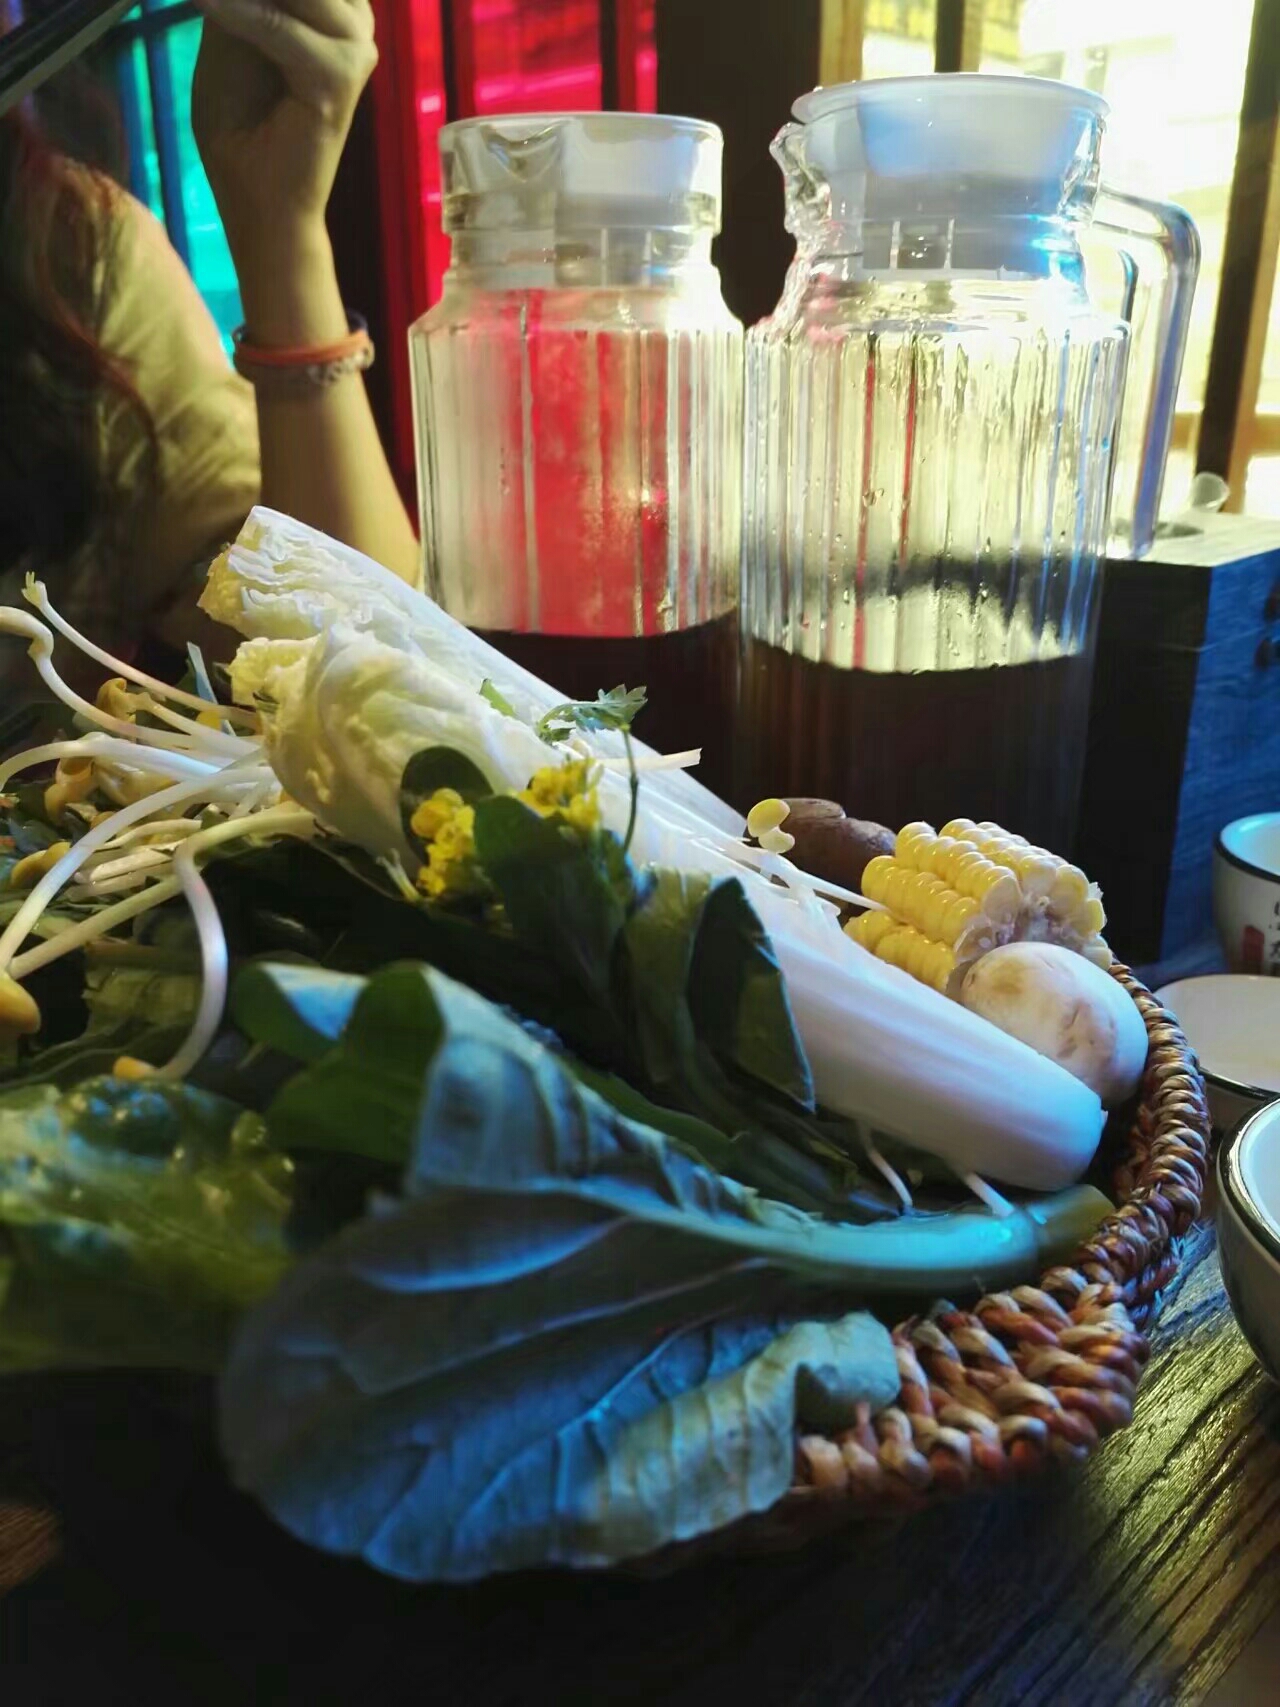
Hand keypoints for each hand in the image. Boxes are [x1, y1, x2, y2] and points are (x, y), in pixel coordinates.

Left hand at [192, 0, 376, 259]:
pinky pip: (276, 26)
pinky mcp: (340, 76)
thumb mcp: (228, 38)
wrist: (262, 206)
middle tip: (208, 1)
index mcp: (337, 9)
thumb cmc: (243, 130)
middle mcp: (355, 20)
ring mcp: (354, 47)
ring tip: (207, 1)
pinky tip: (202, 5)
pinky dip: (236, 13)